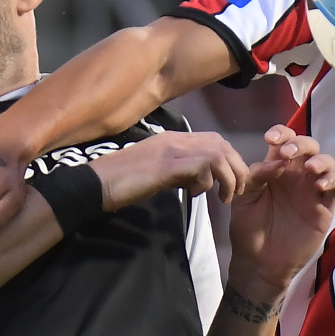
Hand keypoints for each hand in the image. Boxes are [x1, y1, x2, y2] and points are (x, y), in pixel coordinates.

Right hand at [132, 131, 254, 201]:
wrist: (97, 184)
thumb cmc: (123, 182)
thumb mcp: (157, 173)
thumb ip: (179, 172)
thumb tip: (197, 182)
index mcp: (173, 138)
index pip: (214, 140)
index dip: (229, 160)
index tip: (229, 183)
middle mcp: (175, 139)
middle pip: (222, 144)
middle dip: (237, 169)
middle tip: (235, 192)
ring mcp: (171, 149)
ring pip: (218, 153)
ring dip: (228, 177)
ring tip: (224, 197)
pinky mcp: (166, 164)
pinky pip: (203, 166)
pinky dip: (209, 182)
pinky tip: (197, 195)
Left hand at [229, 127, 334, 284]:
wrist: (259, 262)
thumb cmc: (249, 228)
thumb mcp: (243, 198)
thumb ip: (255, 176)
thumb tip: (277, 162)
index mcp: (276, 169)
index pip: (284, 141)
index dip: (281, 133)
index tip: (271, 139)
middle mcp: (296, 176)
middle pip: (308, 147)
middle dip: (301, 143)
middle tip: (288, 152)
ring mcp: (312, 191)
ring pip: (326, 163)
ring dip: (320, 160)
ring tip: (308, 168)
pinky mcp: (325, 208)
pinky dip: (331, 180)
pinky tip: (319, 184)